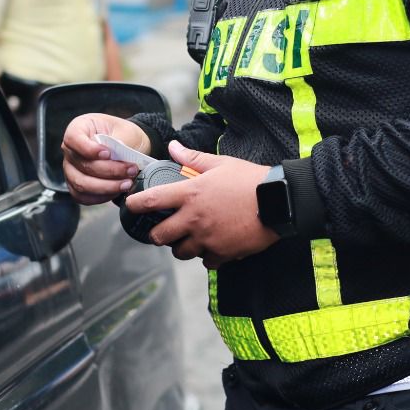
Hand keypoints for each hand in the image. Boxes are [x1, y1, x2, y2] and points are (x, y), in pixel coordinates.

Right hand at [62, 113, 148, 204]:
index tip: (107, 153)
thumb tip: (116, 156)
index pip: (72, 138)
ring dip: (106, 187)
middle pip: (81, 164)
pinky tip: (117, 191)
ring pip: (81, 184)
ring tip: (127, 183)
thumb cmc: (125, 135)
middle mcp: (70, 150)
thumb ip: (119, 142)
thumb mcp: (126, 131)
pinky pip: (83, 196)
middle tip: (130, 170)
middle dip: (109, 171)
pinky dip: (101, 197)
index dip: (88, 149)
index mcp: (79, 128)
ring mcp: (71, 169)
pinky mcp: (76, 186)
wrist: (130, 147)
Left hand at [125, 142, 278, 267]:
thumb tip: (172, 148)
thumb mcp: (221, 163)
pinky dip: (207, 256)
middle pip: (159, 236)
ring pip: (180, 252)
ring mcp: (207, 238)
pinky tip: (214, 245)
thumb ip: (193, 158)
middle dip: (157, 234)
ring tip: (190, 237)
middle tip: (163, 228)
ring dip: (181, 246)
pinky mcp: (222, 253)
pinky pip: (206, 261)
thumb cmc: (250, 180)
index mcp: (190, 194)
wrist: (279, 201)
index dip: (135, 204)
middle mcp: (193, 219)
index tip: (130, 205)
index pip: (151, 201)